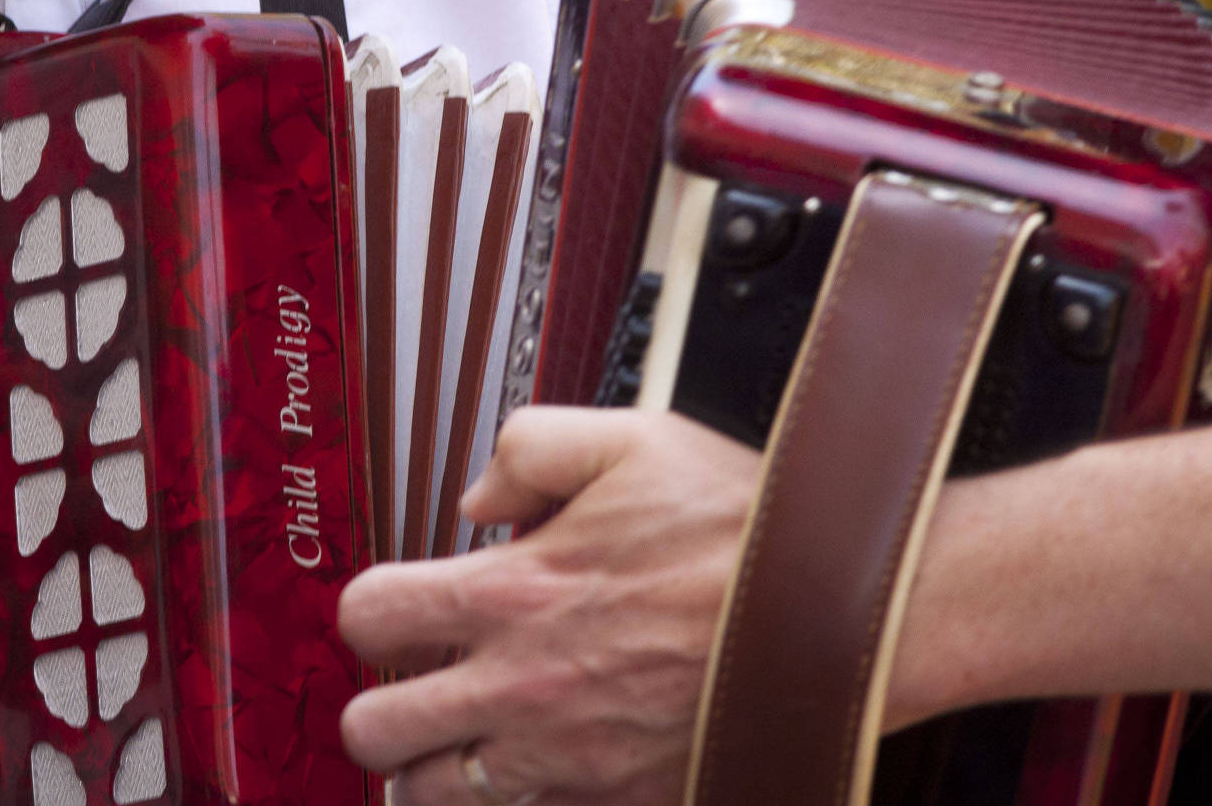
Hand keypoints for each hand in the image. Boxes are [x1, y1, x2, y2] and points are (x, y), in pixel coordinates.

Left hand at [339, 408, 759, 804]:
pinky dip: (519, 796)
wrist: (842, 615)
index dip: (370, 613)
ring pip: (433, 799)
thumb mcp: (630, 441)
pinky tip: (543, 759)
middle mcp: (526, 689)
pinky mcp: (620, 801)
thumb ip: (529, 449)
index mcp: (515, 594)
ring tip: (466, 734)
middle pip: (373, 733)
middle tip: (413, 686)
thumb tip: (479, 498)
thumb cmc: (746, 532)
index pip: (369, 618)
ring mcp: (568, 761)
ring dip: (435, 767)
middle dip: (378, 707)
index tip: (396, 611)